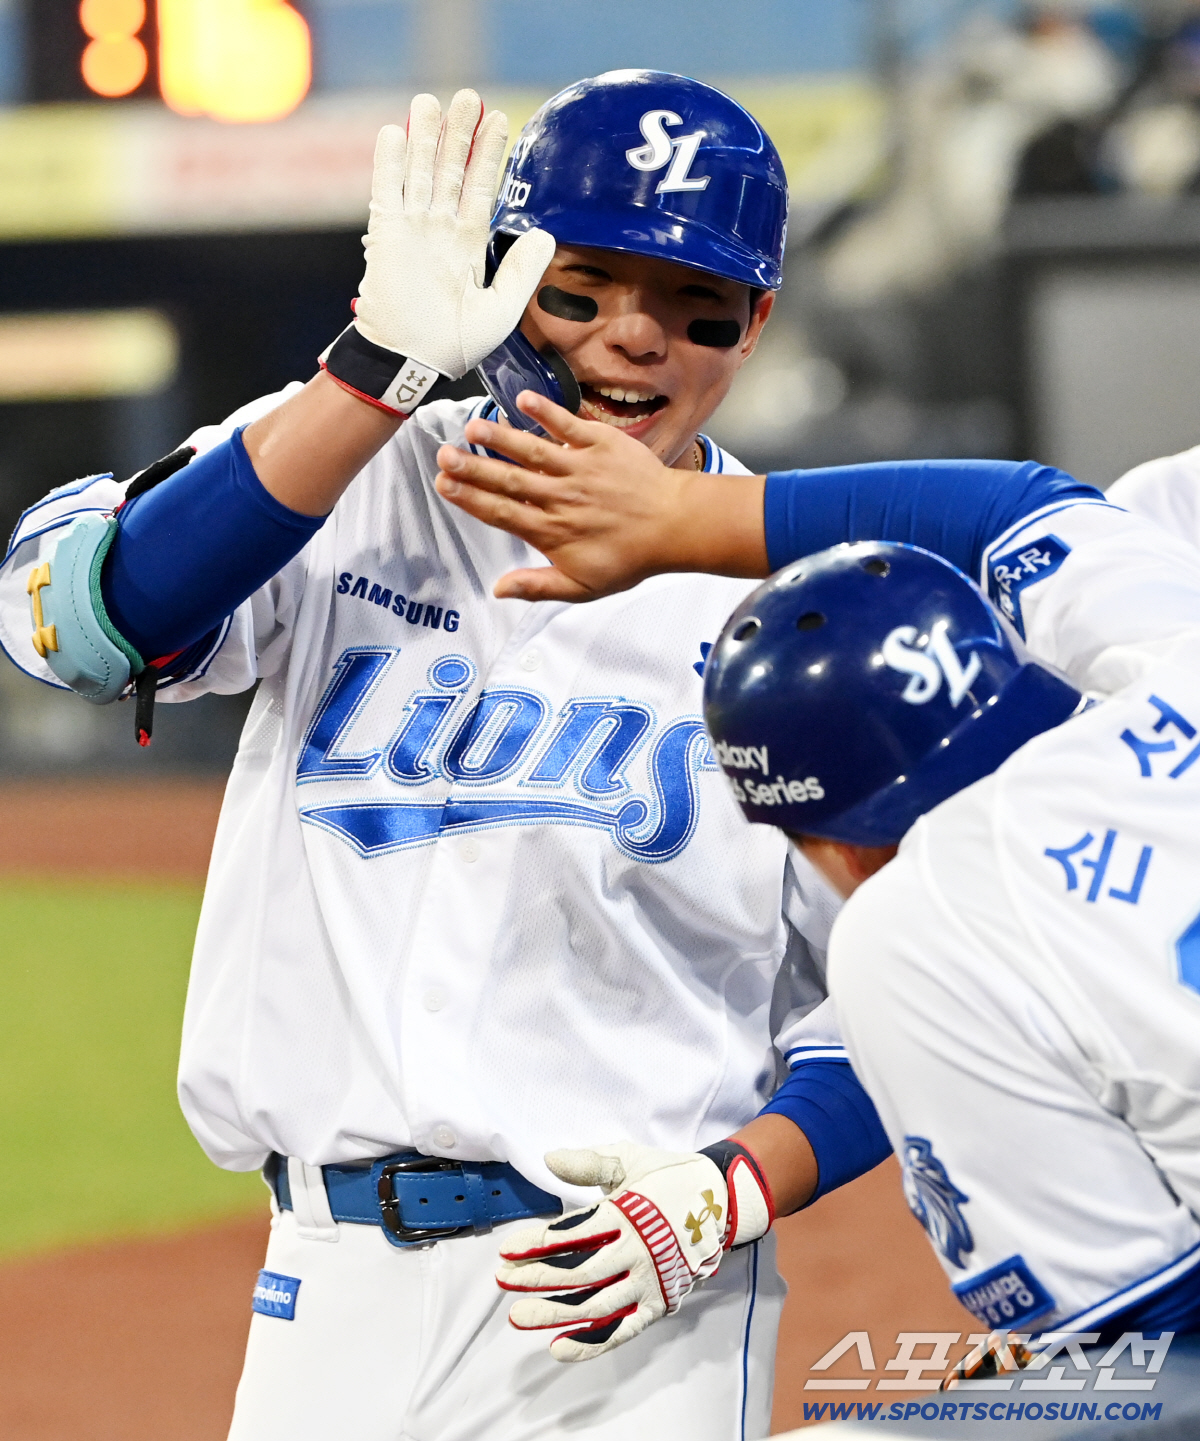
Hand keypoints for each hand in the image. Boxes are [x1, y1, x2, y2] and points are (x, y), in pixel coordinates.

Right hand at [354, 91, 554, 378]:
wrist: (412, 361)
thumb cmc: (455, 344)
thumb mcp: (501, 309)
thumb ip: (521, 271)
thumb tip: (547, 234)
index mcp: (468, 245)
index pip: (481, 189)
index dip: (490, 156)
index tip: (500, 121)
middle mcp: (440, 231)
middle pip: (451, 171)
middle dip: (460, 135)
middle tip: (469, 98)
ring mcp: (412, 230)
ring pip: (420, 173)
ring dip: (425, 137)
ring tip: (432, 101)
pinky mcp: (386, 236)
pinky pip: (387, 191)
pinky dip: (390, 162)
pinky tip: (394, 132)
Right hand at [434, 392, 768, 601]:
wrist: (674, 526)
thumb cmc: (629, 558)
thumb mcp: (583, 586)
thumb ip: (537, 586)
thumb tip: (499, 590)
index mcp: (551, 530)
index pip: (501, 513)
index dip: (470, 499)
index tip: (445, 485)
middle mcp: (560, 497)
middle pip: (508, 480)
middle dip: (472, 467)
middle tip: (443, 455)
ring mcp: (580, 467)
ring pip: (532, 450)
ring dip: (499, 438)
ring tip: (471, 428)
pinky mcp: (601, 444)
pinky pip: (568, 424)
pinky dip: (546, 411)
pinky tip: (522, 398)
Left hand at [496, 1140, 771, 1362]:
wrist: (723, 1200)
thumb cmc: (668, 1177)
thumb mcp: (630, 1160)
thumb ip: (589, 1164)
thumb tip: (549, 1160)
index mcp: (628, 1213)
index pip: (572, 1233)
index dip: (536, 1243)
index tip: (506, 1251)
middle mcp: (637, 1250)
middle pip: (578, 1272)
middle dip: (536, 1278)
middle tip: (502, 1281)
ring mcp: (649, 1281)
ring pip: (594, 1305)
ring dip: (554, 1313)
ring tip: (518, 1316)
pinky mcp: (660, 1304)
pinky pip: (622, 1330)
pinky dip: (591, 1343)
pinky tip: (559, 1347)